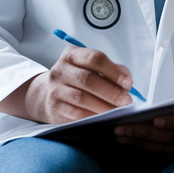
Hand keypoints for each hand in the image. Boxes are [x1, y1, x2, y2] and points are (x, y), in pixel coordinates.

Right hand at [19, 46, 133, 123]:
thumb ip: (110, 70)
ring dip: (104, 106)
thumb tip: (126, 81)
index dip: (113, 71)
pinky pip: (76, 113)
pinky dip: (93, 116)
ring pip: (82, 98)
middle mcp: (61, 70)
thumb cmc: (76, 80)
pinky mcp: (55, 107)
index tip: (127, 83)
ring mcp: (55, 89)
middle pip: (88, 79)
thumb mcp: (90, 68)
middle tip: (126, 100)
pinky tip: (103, 117)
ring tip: (118, 110)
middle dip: (111, 91)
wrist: (46, 95)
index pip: (94, 58)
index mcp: (72, 55)